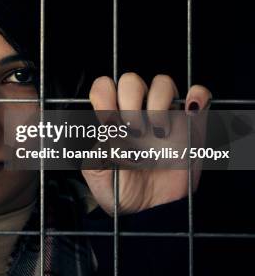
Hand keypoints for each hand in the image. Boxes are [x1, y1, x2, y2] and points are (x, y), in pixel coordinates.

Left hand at [82, 73, 211, 214]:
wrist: (152, 213)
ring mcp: (165, 116)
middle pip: (131, 80)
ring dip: (158, 103)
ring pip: (163, 83)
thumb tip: (103, 140)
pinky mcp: (192, 124)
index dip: (104, 97)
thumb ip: (93, 157)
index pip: (104, 88)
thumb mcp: (98, 177)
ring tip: (158, 134)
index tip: (109, 124)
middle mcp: (137, 112)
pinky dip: (197, 96)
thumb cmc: (121, 191)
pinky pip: (199, 94)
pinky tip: (190, 114)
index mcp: (112, 120)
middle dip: (130, 102)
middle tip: (134, 132)